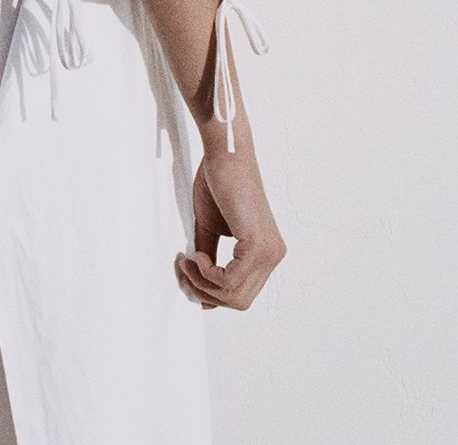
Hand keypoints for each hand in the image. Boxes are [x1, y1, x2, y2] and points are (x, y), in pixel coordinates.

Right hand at [175, 148, 285, 310]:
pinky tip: (198, 256)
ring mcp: (270, 252)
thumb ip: (210, 258)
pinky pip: (230, 281)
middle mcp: (274, 255)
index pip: (241, 293)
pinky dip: (207, 273)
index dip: (210, 292)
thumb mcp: (211, 229)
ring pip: (234, 295)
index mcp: (266, 253)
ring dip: (202, 283)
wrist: (224, 155)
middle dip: (204, 292)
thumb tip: (201, 289)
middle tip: (183, 269)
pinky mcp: (258, 245)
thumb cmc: (217, 183)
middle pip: (239, 301)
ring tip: (187, 261)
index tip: (186, 273)